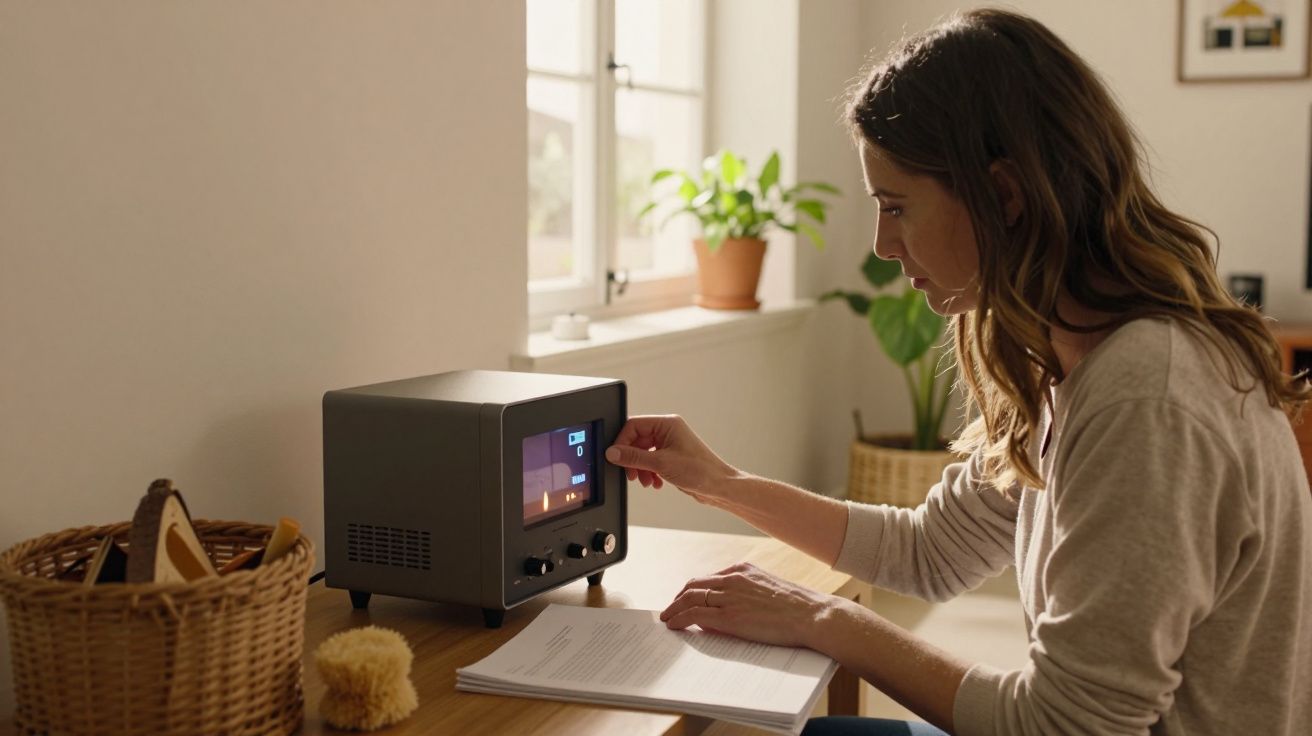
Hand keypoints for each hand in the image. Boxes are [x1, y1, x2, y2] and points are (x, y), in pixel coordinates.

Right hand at [605, 415, 738, 503]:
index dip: (622, 441)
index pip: (634, 425)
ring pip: (643, 453)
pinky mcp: (671, 457)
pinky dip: (649, 473)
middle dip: (632, 459)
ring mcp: (670, 444)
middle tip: (630, 473)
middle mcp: (668, 431)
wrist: (718, 487)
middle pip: (637, 440)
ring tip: (645, 481)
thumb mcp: (661, 463)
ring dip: (640, 468)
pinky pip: (651, 462)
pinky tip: (654, 483)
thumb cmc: (699, 471)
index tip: (615, 456)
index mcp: (667, 424)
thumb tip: (613, 452)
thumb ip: (634, 458)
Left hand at [658, 562, 837, 649]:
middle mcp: (732, 578)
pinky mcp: (728, 617)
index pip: (709, 577)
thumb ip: (749, 591)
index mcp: (743, 569)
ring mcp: (729, 597)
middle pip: (694, 585)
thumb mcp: (770, 588)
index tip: (686, 597)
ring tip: (667, 618)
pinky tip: (673, 625)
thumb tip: (735, 604)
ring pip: (690, 598)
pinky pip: (694, 615)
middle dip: (679, 597)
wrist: (811, 614)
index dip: (694, 589)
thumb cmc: (799, 606)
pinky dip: (679, 619)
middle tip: (670, 608)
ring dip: (674, 608)